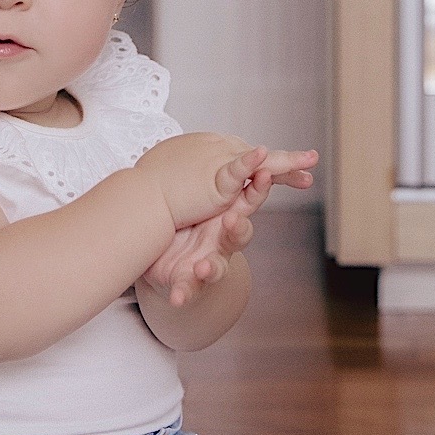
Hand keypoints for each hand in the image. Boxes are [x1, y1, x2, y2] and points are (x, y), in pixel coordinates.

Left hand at [140, 148, 318, 306]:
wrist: (171, 257)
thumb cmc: (192, 222)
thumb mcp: (207, 196)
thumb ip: (223, 171)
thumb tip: (238, 137)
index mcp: (228, 215)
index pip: (249, 199)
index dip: (258, 188)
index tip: (263, 173)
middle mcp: (222, 241)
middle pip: (239, 235)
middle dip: (238, 228)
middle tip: (233, 219)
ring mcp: (207, 263)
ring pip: (216, 267)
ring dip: (212, 267)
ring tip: (204, 266)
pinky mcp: (188, 282)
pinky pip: (187, 290)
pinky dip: (183, 293)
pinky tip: (177, 298)